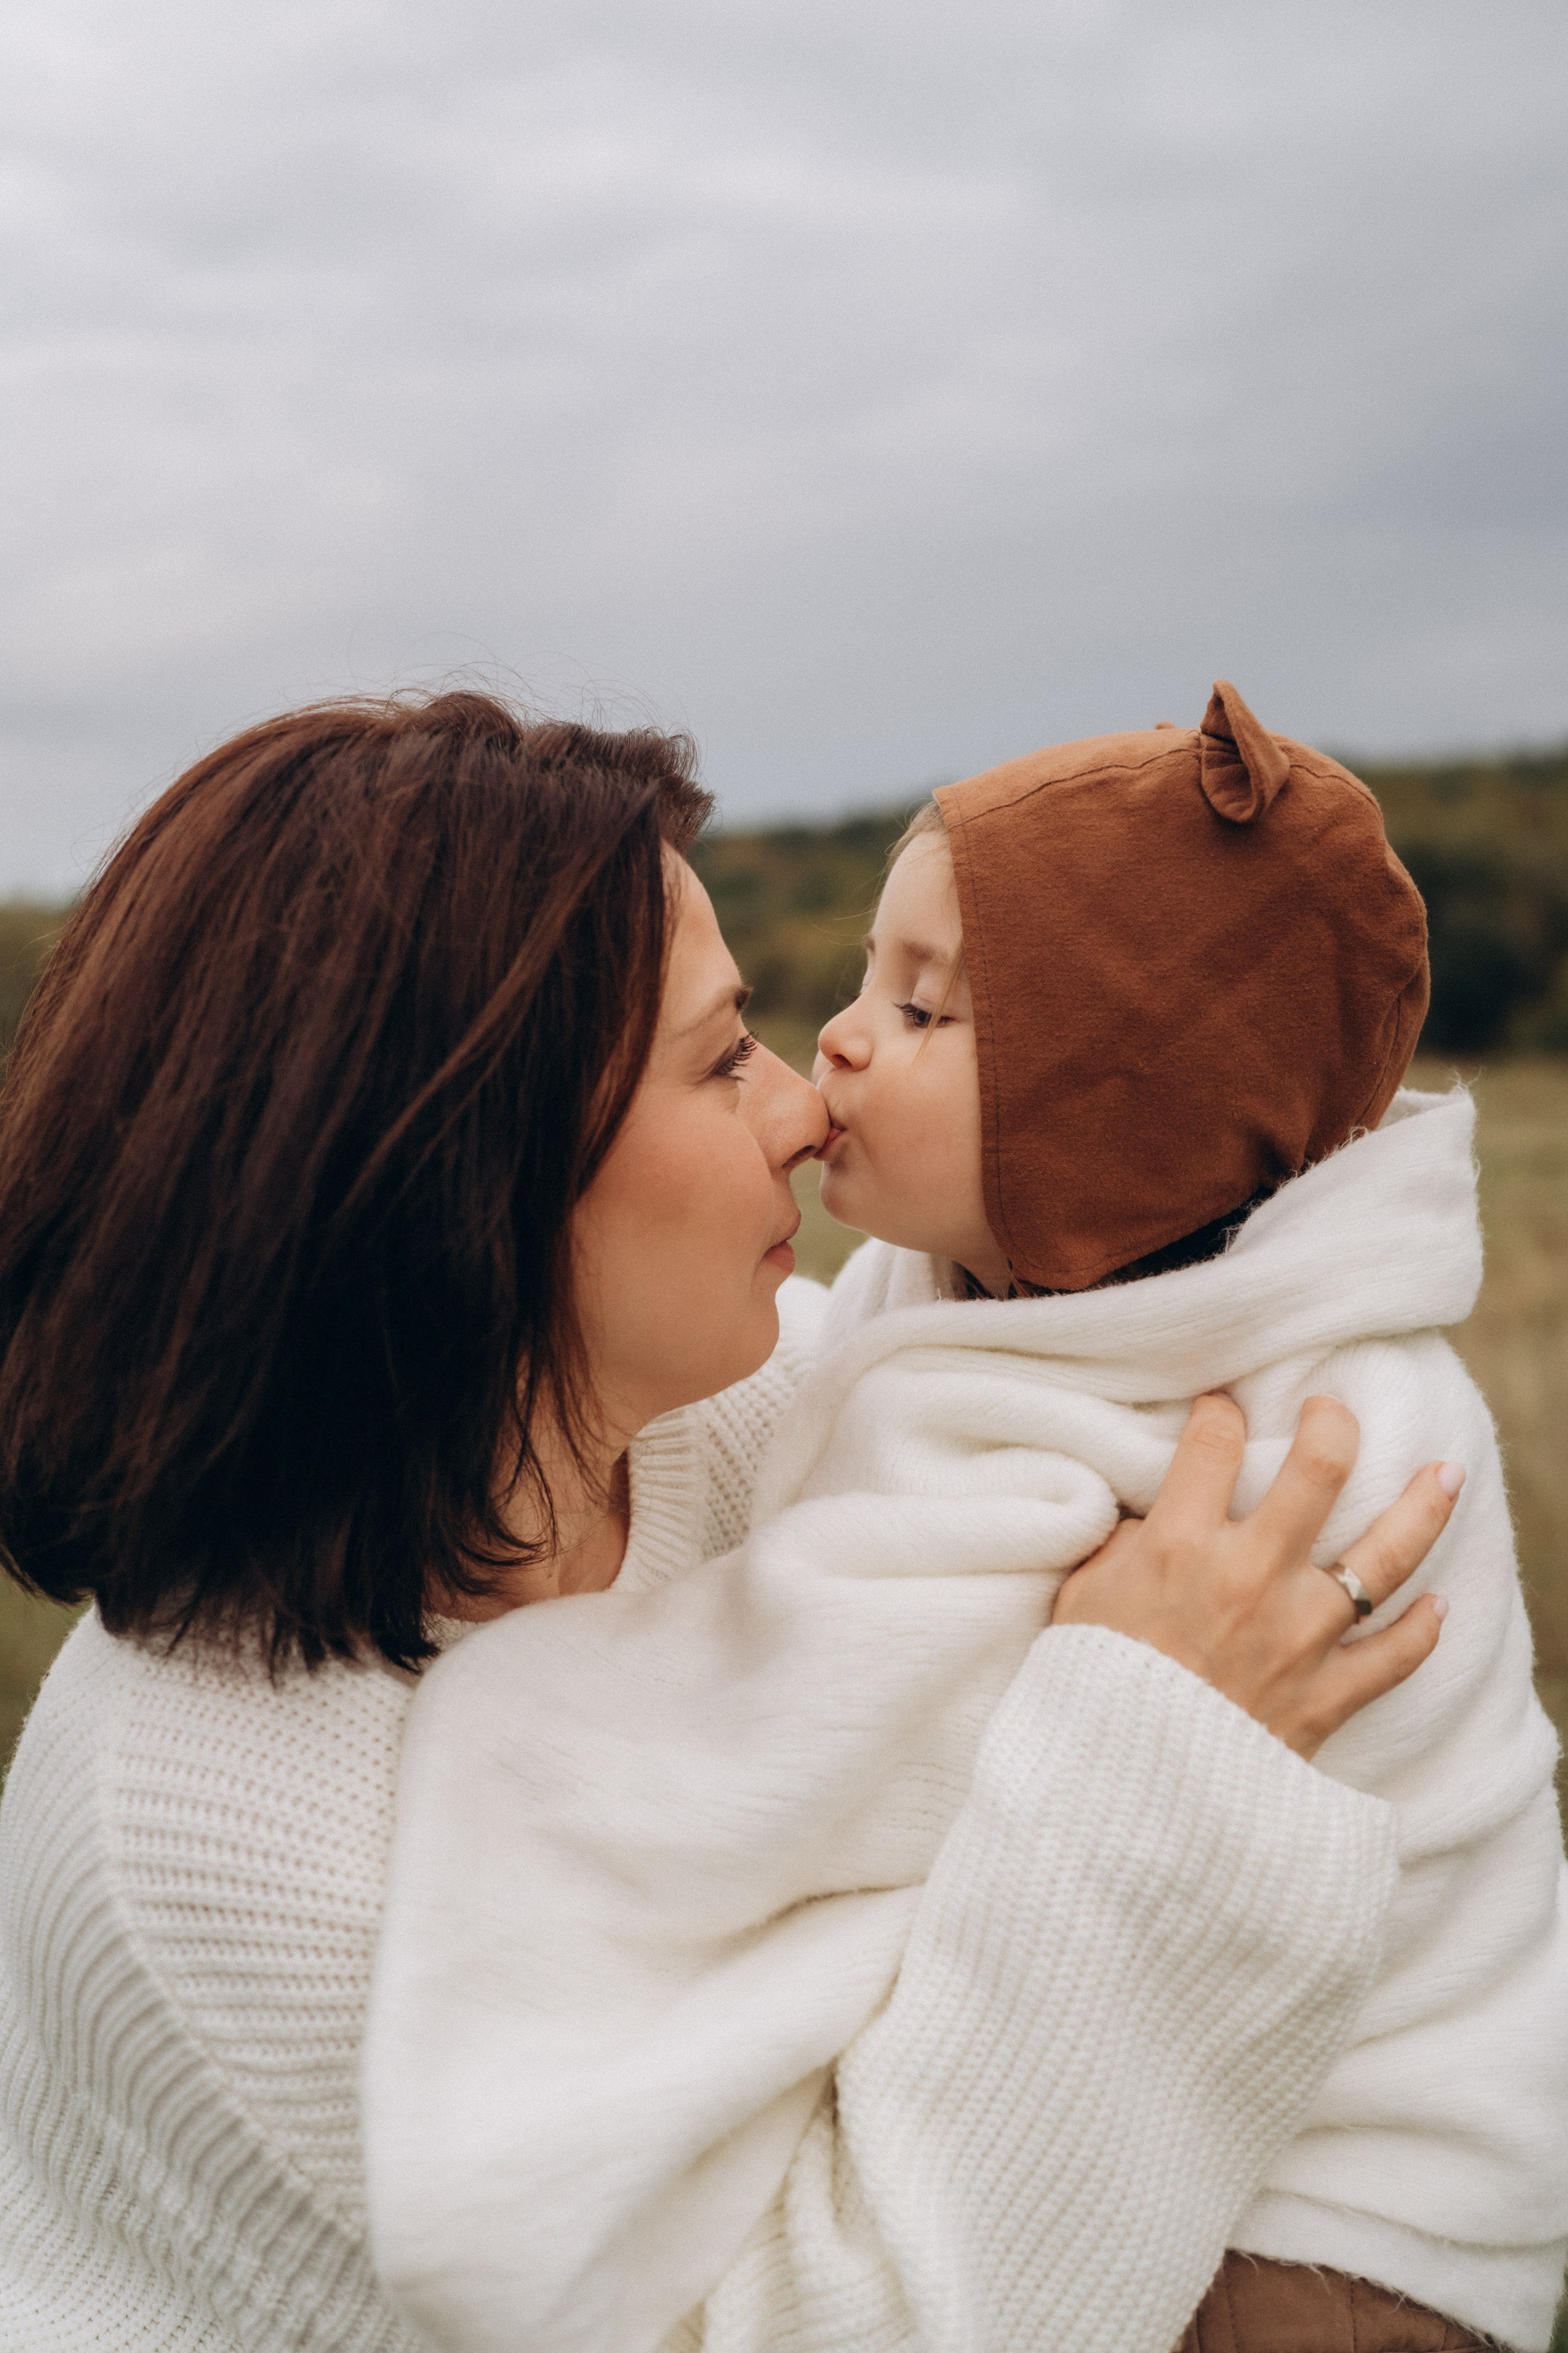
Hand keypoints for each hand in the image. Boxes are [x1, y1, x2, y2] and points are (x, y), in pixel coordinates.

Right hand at [1050, 1393, 1459, 1758]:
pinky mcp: (1326, 1696)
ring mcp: (1299, 1635)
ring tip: (1447, 1473)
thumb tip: (1149, 1520)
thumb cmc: (1091, 1691)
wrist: (1123, 1795)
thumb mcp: (1081, 1602)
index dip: (1219, 1414)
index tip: (1222, 1411)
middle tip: (1335, 1412)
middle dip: (1334, 1426)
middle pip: (1319, 1471)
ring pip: (1384, 1556)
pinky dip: (1421, 1631)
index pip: (1214, 1444)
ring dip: (1423, 1508)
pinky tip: (1437, 1606)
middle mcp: (1251, 1577)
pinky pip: (1394, 1656)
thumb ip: (1122, 1548)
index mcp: (1180, 1545)